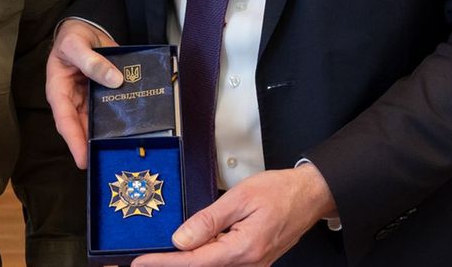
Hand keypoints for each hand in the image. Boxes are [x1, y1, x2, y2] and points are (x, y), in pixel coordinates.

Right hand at [45, 19, 121, 168]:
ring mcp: (89, 100)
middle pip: (82, 127)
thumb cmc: (72, 38)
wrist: (84, 29)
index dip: (74, 141)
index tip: (83, 159)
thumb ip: (92, 61)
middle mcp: (73, 100)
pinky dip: (120, 118)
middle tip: (106, 161)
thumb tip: (115, 79)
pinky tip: (133, 127)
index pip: (65, 121)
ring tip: (122, 150)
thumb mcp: (76, 45)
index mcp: (59, 91)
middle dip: (92, 145)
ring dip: (108, 134)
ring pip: (98, 122)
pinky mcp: (103, 95)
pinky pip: (111, 109)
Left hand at [131, 163, 336, 265]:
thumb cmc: (281, 192)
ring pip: (212, 265)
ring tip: (167, 251)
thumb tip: (181, 239)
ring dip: (189, 259)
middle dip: (173, 263)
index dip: (164, 263)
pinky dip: (205, 255)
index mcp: (243, 249)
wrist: (310, 195)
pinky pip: (223, 262)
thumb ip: (208, 221)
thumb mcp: (240, 198)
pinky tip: (195, 246)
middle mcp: (248, 264)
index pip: (194, 262)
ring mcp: (252, 266)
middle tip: (147, 258)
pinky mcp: (253, 262)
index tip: (141, 262)